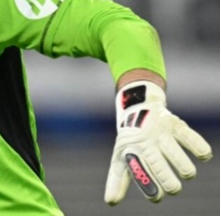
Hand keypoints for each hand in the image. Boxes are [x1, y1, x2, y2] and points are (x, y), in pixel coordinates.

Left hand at [104, 81, 212, 204]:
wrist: (138, 108)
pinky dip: (200, 149)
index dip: (150, 189)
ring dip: (186, 170)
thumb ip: (117, 180)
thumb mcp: (120, 157)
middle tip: (173, 188)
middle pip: (160, 169)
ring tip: (186, 173)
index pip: (139, 174)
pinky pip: (191, 138)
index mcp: (132, 152)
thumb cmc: (131, 141)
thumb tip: (110, 202)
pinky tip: (202, 155)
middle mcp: (146, 143)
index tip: (157, 197)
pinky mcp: (175, 125)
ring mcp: (161, 133)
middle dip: (170, 184)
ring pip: (178, 158)